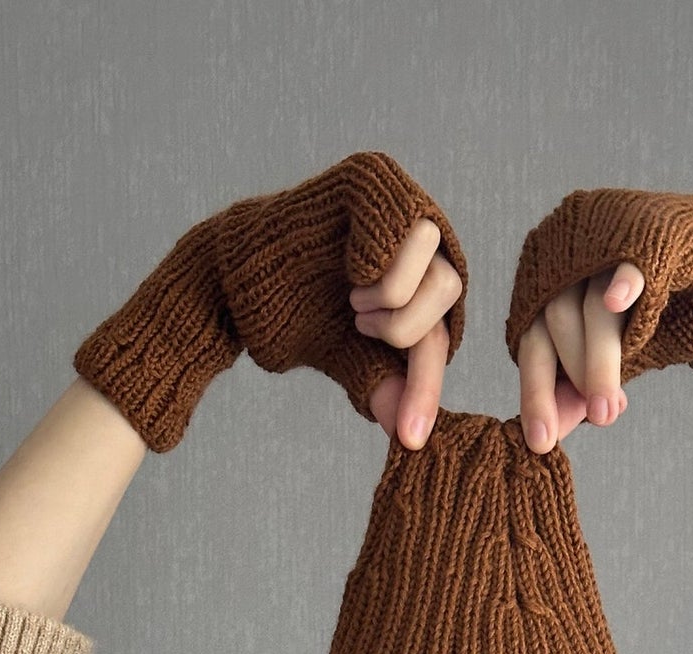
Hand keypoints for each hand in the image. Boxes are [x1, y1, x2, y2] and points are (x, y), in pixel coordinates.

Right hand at [72, 152, 468, 452]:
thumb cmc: (303, 317)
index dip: (426, 388)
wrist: (243, 286)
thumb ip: (390, 388)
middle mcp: (426, 238)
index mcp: (430, 284)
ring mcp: (403, 201)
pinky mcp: (373, 176)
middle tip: (357, 320)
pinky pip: (403, 229)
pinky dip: (376, 264)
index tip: (409, 438)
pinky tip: (348, 263)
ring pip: (435, 266)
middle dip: (399, 329)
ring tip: (351, 293)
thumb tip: (413, 436)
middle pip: (449, 294)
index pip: (441, 335)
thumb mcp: (354, 359)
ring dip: (388, 299)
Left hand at [505, 188, 692, 462]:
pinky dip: (623, 280)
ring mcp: (608, 239)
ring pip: (589, 305)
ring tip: (612, 409)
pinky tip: (615, 300)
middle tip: (599, 423)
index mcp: (551, 284)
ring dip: (599, 360)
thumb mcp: (617, 362)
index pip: (532, 340)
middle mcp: (570, 254)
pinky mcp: (653, 233)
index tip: (541, 442)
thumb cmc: (662, 319)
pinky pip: (631, 258)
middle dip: (575, 379)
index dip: (535, 391)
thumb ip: (579, 392)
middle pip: (554, 321)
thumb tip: (548, 439)